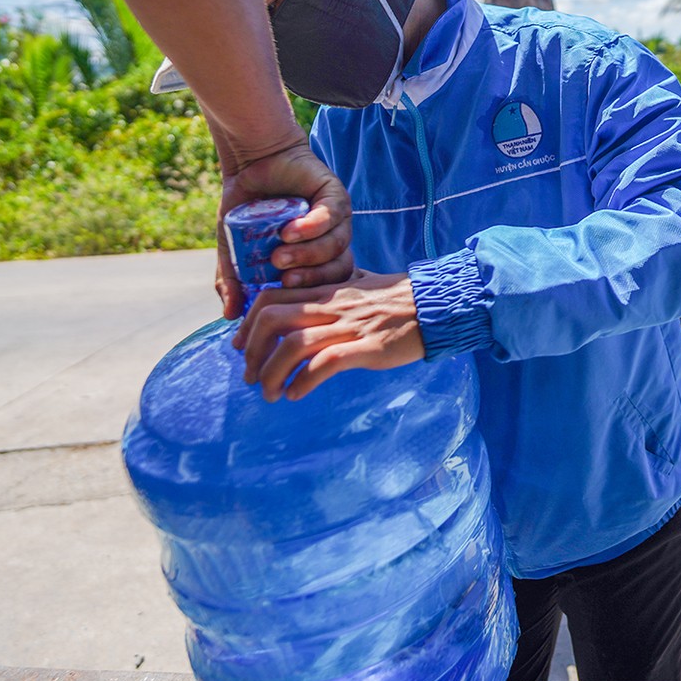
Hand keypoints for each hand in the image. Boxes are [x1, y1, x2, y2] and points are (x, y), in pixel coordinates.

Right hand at [216, 143, 353, 318]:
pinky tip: (290, 230)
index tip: (280, 296)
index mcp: (317, 260)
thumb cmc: (247, 208)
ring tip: (279, 254)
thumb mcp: (234, 249)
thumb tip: (229, 316)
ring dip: (309, 253)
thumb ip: (233, 281)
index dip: (307, 296)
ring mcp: (337, 218)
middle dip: (311, 278)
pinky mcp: (335, 194)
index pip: (326, 287)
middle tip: (284, 278)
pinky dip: (313, 227)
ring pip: (336, 244)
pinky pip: (332, 216)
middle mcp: (332, 241)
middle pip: (337, 270)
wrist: (251, 165)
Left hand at [234, 270, 424, 400]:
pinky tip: (295, 394)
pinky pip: (326, 363)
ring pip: (293, 344)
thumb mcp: (361, 286)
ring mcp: (349, 326)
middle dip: (252, 350)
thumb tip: (312, 301)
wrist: (439, 304)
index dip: (247, 323)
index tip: (240, 347)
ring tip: (269, 393)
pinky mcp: (368, 348)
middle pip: (273, 320)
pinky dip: (303, 381)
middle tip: (250, 376)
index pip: (271, 298)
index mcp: (327, 292)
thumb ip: (334, 292)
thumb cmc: (402, 299)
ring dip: (272, 372)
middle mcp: (332, 306)